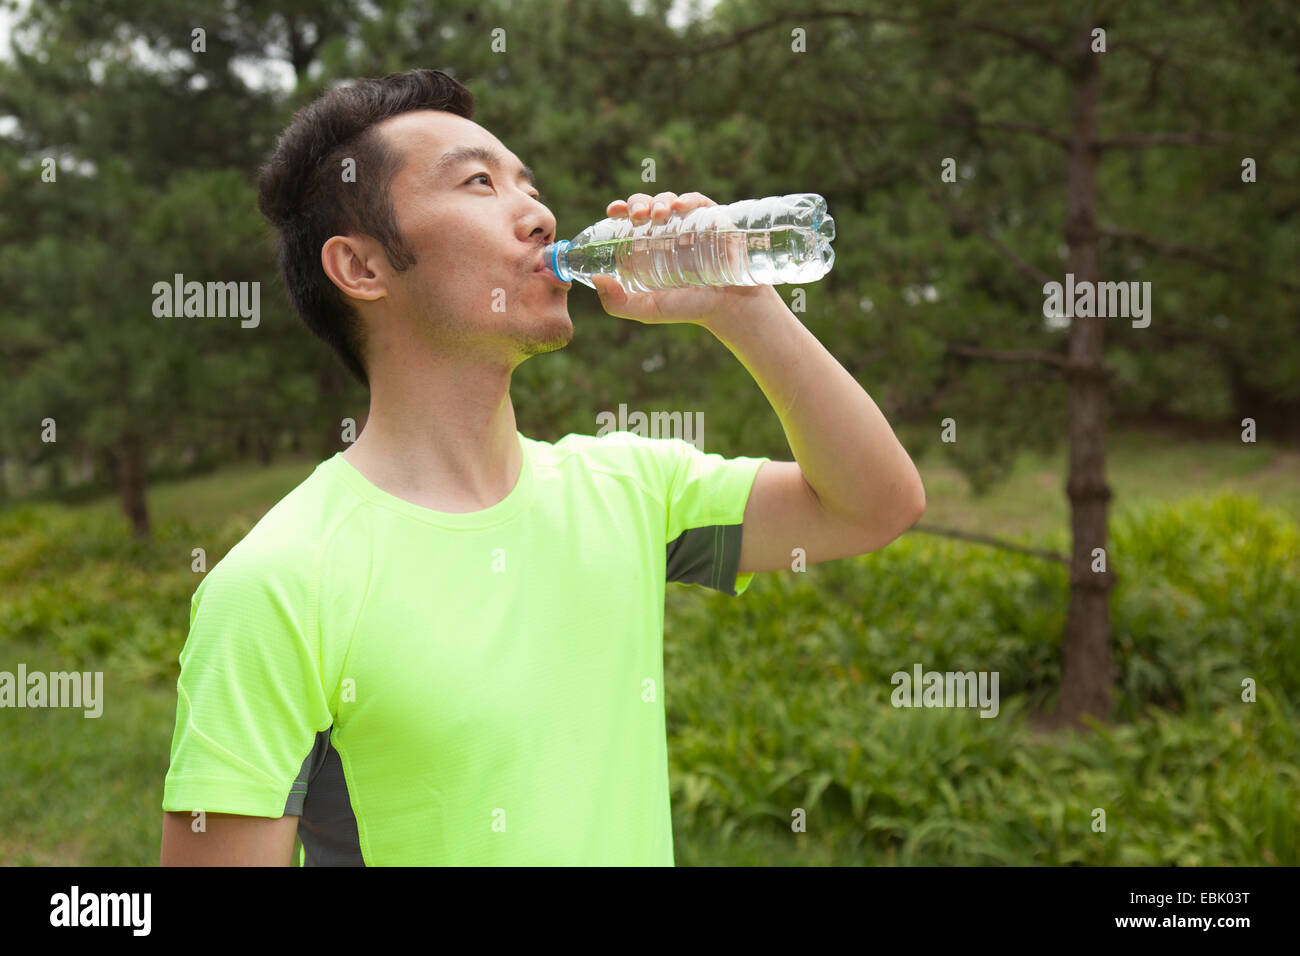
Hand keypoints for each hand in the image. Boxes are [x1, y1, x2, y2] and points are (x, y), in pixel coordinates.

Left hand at [592, 191, 773, 325]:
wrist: (732, 308)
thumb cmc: (690, 308)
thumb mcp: (649, 310)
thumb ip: (619, 304)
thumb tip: (596, 280)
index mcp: (648, 246)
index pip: (629, 220)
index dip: (620, 210)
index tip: (613, 211)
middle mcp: (667, 231)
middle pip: (647, 205)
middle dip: (638, 203)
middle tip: (637, 215)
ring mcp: (691, 223)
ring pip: (669, 200)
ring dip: (660, 201)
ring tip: (659, 214)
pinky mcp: (714, 220)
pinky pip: (698, 201)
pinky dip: (688, 199)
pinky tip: (680, 206)